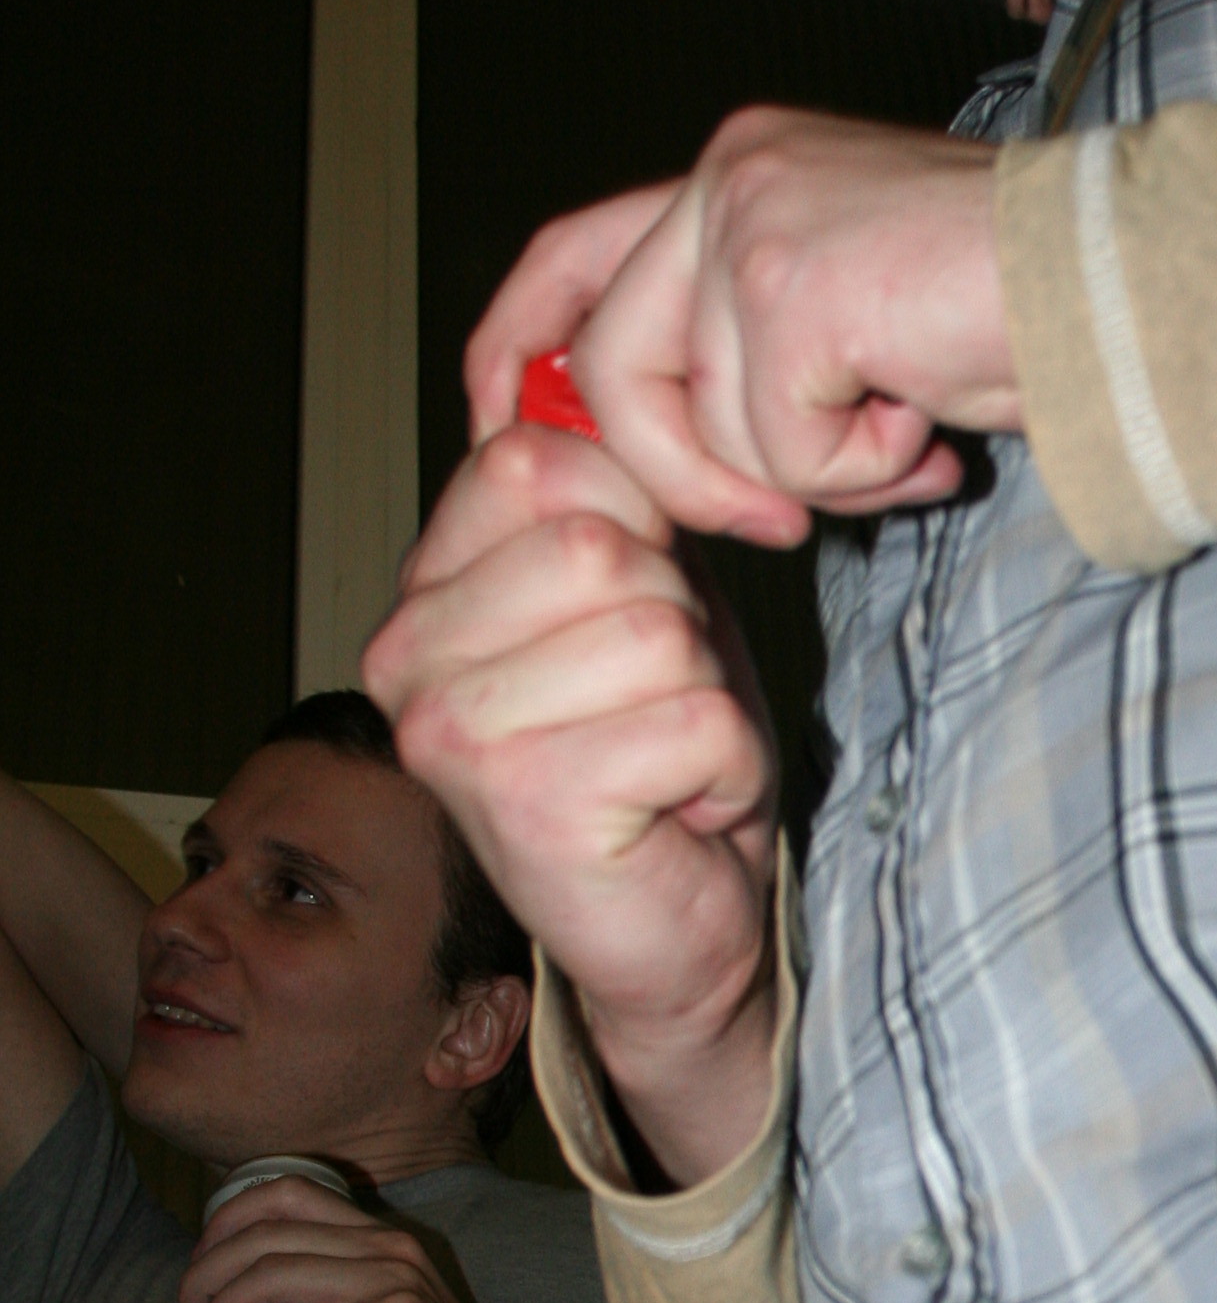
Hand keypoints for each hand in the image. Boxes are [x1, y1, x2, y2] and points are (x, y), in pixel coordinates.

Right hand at [362, 430, 779, 1184]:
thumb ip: (606, 493)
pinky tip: (675, 807)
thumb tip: (611, 376)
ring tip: (661, 757)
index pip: (537, 461)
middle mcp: (407, 656)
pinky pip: (694, 718)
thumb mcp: (635, 592)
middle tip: (652, 705)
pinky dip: (722, 764)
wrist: (673, 927)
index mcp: (422, 590)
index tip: (638, 607)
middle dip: (678, 623)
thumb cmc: (655, 752)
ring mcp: (453, 732)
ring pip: (656, 631)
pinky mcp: (526, 801)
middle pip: (605, 548)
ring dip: (703, 698)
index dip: (635, 520)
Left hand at [463, 109, 1019, 543]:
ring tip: (900, 442)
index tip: (500, 438)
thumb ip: (757, 350)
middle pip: (610, 370)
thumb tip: (685, 457)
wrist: (1133, 283)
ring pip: (698, 423)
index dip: (516, 352)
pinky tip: (925, 427)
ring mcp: (754, 222)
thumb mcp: (855, 321)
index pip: (567, 255)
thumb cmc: (1025, 309)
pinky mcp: (791, 286)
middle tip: (785, 520)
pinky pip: (773, 445)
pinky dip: (854, 471)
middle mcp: (730, 176)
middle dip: (684, 477)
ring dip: (804, 474)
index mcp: (740, 171)